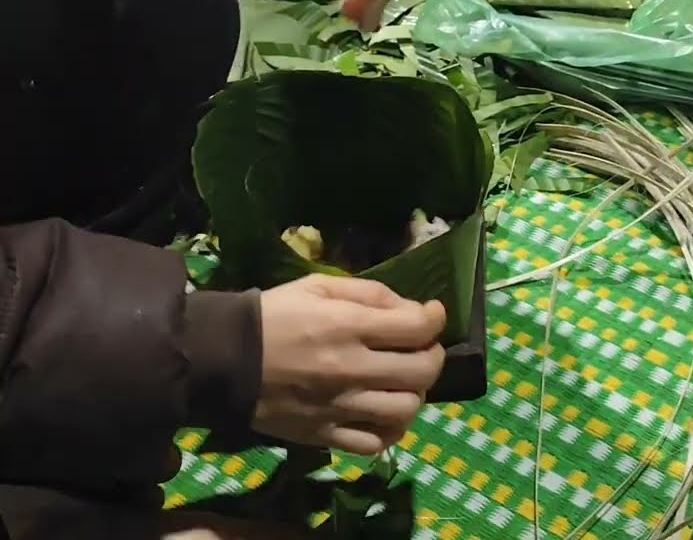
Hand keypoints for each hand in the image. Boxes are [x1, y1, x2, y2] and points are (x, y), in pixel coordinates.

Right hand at [252, 274, 446, 454]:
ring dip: (414, 394)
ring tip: (401, 383)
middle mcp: (350, 369)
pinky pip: (374, 443)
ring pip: (405, 410)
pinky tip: (383, 413)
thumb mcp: (319, 287)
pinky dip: (389, 430)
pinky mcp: (324, 435)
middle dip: (432, 356)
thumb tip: (412, 310)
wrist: (220, 359)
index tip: (431, 314)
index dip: (435, 318)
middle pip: (422, 371)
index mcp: (347, 326)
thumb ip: (370, 294)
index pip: (417, 327)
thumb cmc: (274, 315)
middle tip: (421, 349)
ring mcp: (339, 407)